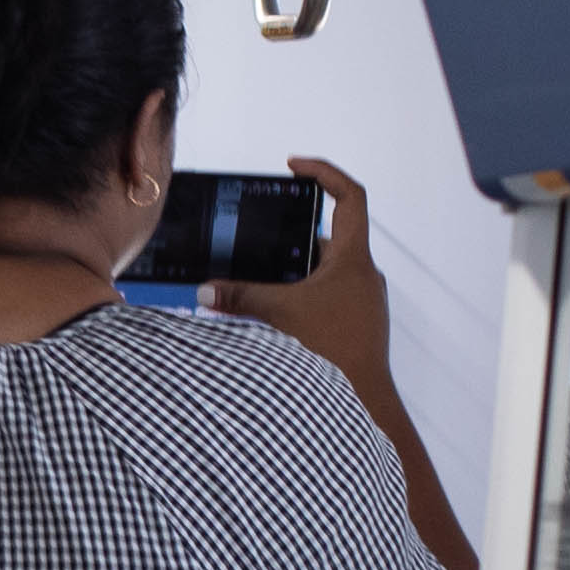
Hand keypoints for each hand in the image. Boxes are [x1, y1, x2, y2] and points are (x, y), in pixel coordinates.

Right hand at [207, 157, 393, 385]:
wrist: (365, 402)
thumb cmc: (333, 350)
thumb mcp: (280, 315)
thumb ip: (240, 297)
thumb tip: (204, 291)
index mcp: (353, 258)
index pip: (350, 197)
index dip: (324, 173)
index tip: (294, 167)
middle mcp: (363, 274)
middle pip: (327, 237)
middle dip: (290, 235)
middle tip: (257, 234)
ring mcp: (362, 301)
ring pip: (324, 271)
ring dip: (293, 271)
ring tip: (256, 275)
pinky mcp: (356, 324)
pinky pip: (327, 297)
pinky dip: (301, 295)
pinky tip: (274, 311)